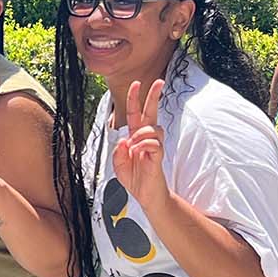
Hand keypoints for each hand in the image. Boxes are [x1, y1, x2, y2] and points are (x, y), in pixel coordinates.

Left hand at [110, 79, 169, 211]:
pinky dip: (144, 145)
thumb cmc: (133, 178)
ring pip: (151, 127)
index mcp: (135, 136)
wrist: (145, 195)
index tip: (137, 83)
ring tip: (134, 147)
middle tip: (159, 81)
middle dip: (154, 96)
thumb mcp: (118, 163)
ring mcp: (154, 145)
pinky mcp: (158, 155)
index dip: (135, 98)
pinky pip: (153, 142)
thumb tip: (126, 139)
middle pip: (151, 112)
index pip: (135, 113)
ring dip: (140, 133)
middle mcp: (146, 137)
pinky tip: (139, 153)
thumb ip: (118, 151)